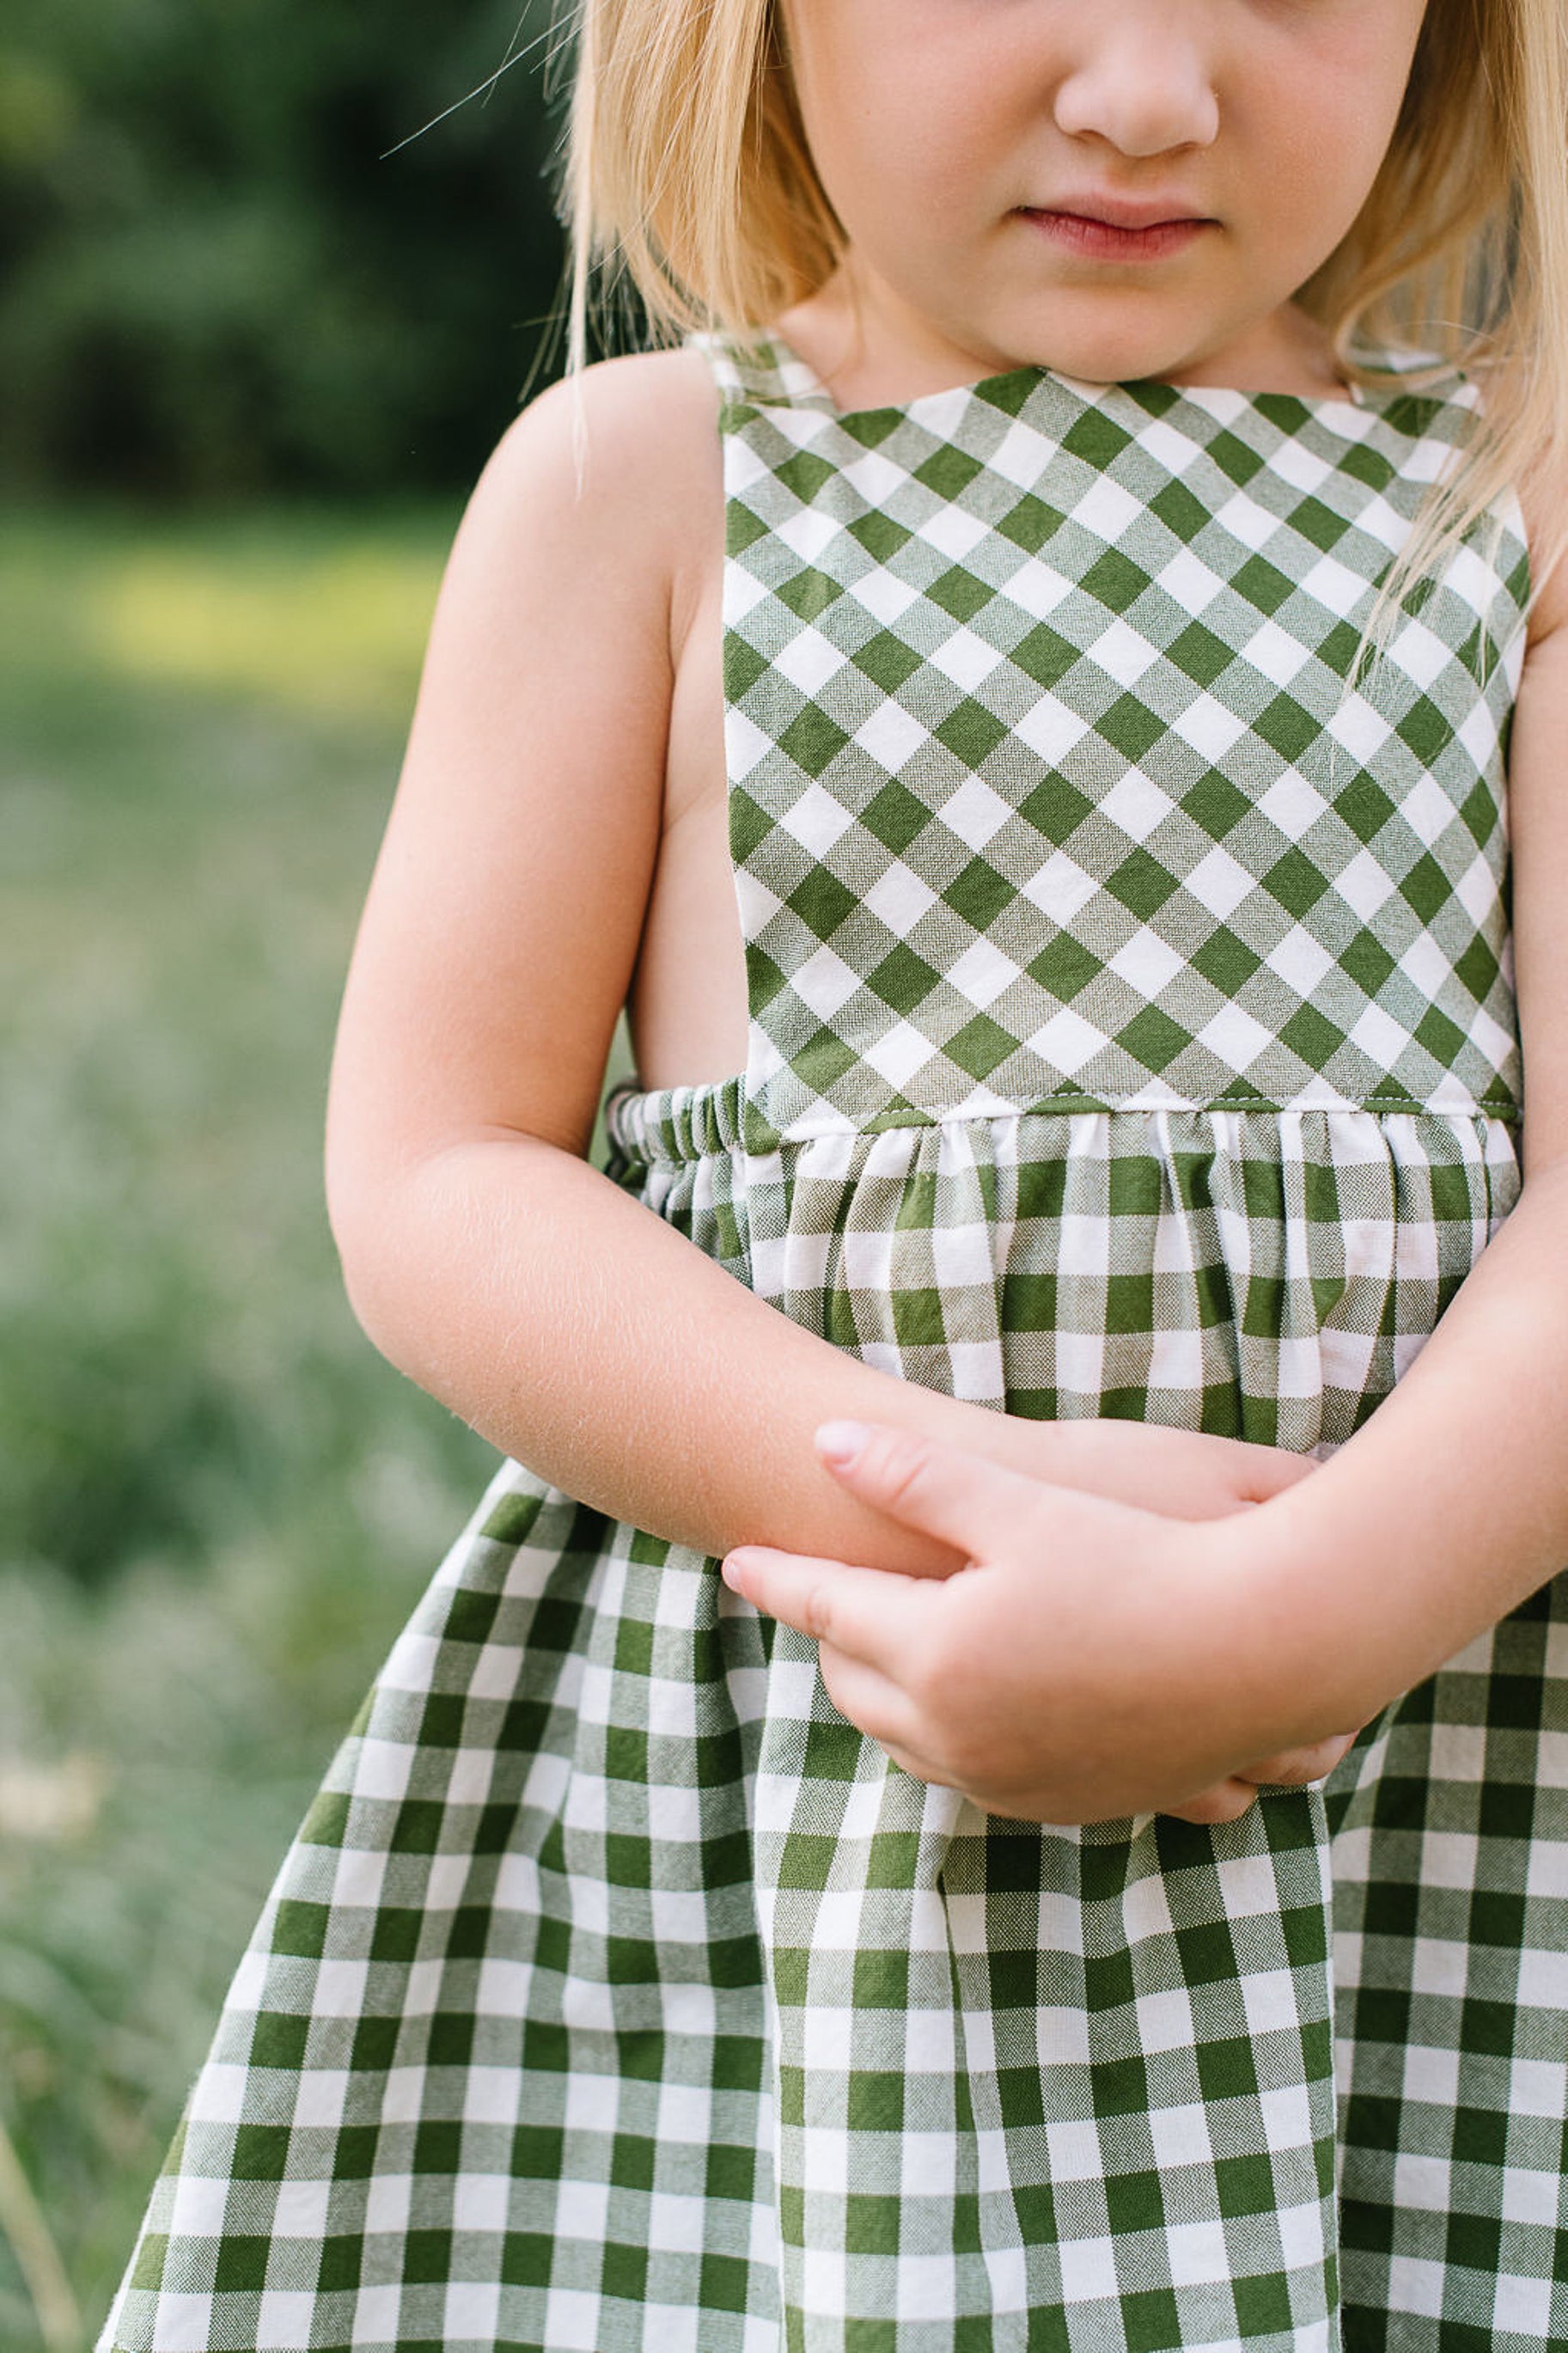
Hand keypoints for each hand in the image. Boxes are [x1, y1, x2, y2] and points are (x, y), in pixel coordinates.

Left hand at [723, 1421, 1354, 1824]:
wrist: (1264, 1651)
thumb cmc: (1145, 1561)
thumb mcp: (1020, 1507)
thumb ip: (913, 1477)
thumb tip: (822, 1444)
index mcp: (935, 1655)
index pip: (826, 1609)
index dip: (778, 1578)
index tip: (734, 1558)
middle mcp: (958, 1734)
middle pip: (852, 1682)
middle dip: (827, 1635)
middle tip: (814, 1594)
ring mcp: (1009, 1780)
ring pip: (902, 1738)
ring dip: (880, 1688)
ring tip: (876, 1642)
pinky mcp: (1061, 1805)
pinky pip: (965, 1771)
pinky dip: (941, 1729)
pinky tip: (962, 1694)